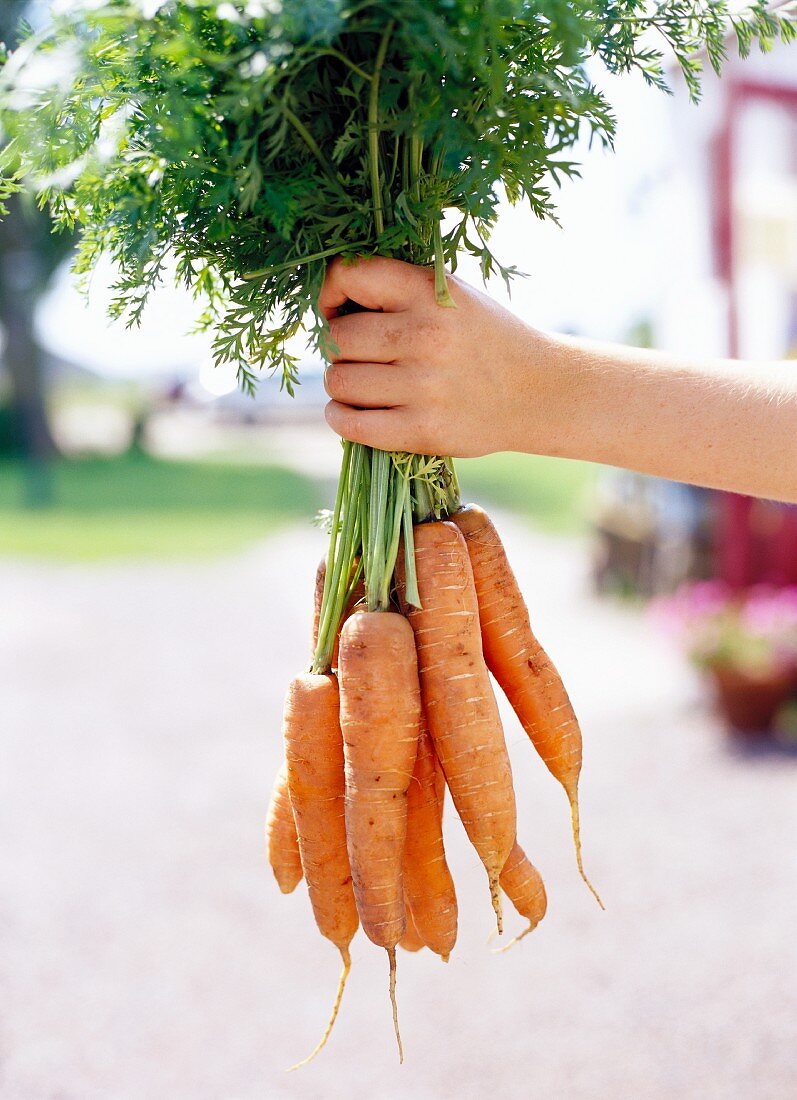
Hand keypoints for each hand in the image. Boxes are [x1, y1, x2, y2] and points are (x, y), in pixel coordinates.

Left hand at [319, 256, 553, 457]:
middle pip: (337, 338)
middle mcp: (425, 335)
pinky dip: (340, 418)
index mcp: (430, 291)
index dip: (330, 293)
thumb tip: (330, 303)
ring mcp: (424, 386)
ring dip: (340, 384)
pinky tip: (348, 413)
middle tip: (357, 355)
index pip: (348, 276)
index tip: (337, 310)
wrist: (538, 391)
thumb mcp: (452, 294)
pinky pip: (351, 424)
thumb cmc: (483, 338)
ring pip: (339, 381)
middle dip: (337, 347)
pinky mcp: (423, 430)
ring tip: (360, 384)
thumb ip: (398, 289)